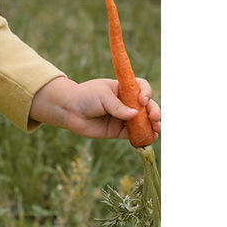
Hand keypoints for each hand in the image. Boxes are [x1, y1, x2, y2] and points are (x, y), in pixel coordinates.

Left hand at [30, 76, 160, 140]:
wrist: (69, 110)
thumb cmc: (85, 96)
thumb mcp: (102, 96)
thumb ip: (117, 107)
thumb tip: (134, 116)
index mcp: (122, 89)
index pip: (141, 88)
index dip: (146, 93)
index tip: (142, 100)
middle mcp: (126, 103)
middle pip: (146, 107)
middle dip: (153, 111)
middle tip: (155, 117)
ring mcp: (123, 117)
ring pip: (142, 122)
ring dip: (152, 125)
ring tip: (157, 129)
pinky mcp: (118, 131)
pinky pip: (134, 134)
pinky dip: (142, 137)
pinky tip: (149, 138)